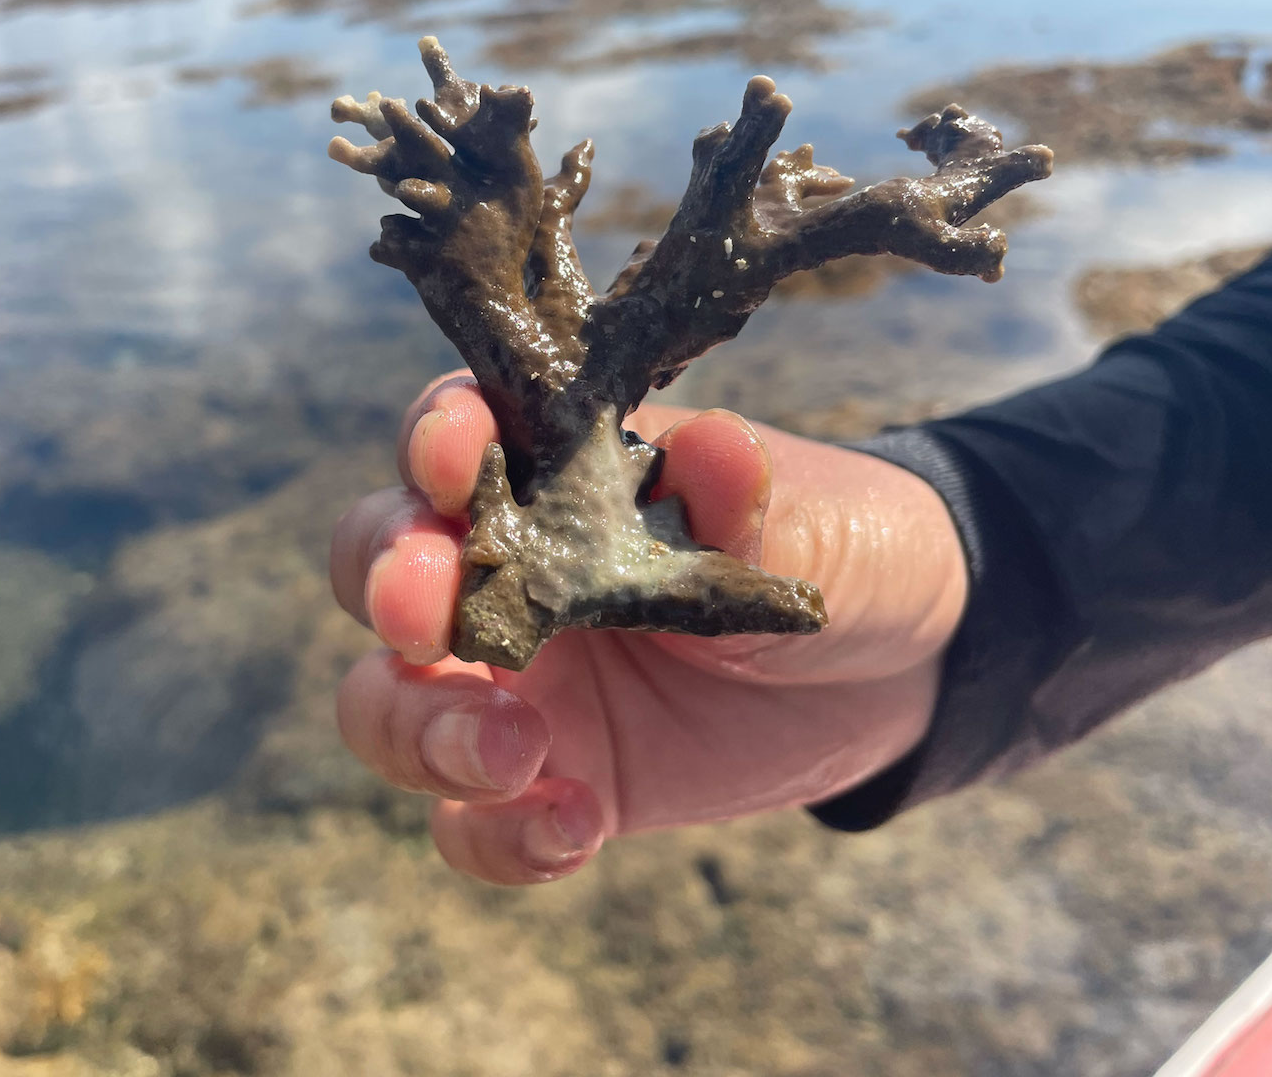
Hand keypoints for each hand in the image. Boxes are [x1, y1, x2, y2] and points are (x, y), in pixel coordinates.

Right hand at [330, 372, 967, 883]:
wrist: (893, 670)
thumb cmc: (838, 551)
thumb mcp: (814, 523)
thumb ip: (752, 500)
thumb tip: (713, 449)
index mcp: (560, 476)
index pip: (460, 437)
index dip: (437, 440)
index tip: (457, 462)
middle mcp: (510, 571)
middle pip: (379, 566)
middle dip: (389, 584)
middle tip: (432, 617)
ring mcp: (518, 682)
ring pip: (387, 705)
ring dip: (419, 729)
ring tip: (517, 751)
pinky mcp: (549, 776)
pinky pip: (469, 822)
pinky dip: (497, 834)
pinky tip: (576, 827)